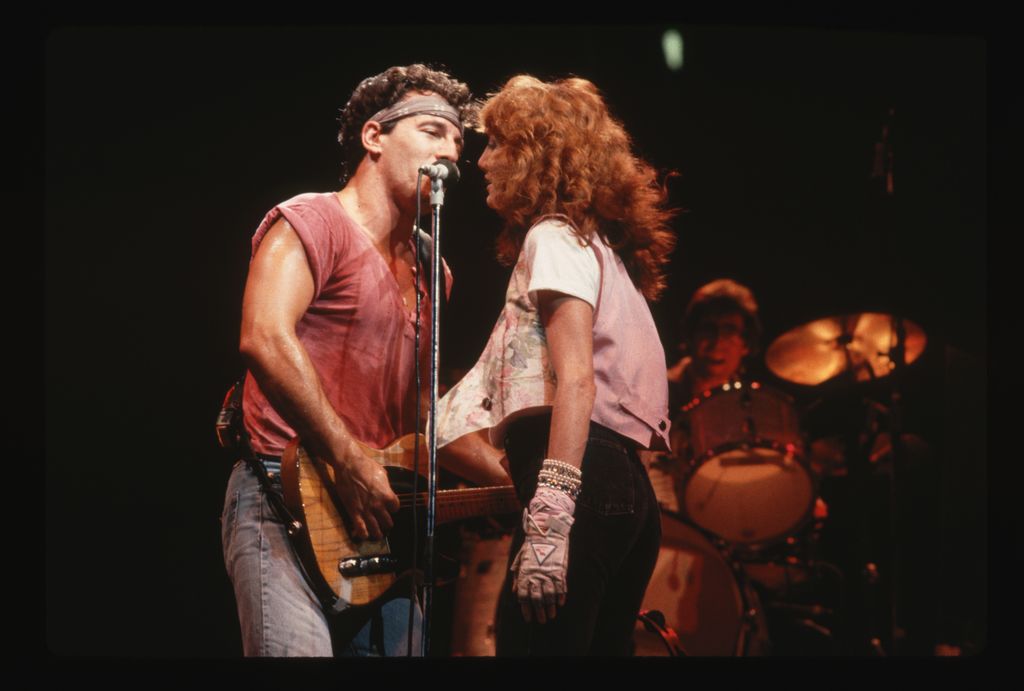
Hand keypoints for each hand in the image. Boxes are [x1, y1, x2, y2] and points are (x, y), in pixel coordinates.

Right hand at [331, 448, 399, 540]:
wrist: (349, 464)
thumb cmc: (366, 466)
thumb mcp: (382, 474)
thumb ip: (386, 486)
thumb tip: (387, 490)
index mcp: (387, 495)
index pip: (396, 508)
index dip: (393, 508)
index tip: (389, 508)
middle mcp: (378, 504)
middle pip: (387, 522)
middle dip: (386, 523)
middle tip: (383, 522)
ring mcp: (366, 509)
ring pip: (375, 529)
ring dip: (377, 533)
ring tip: (377, 535)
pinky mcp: (353, 511)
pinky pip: (360, 528)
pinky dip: (363, 534)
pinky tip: (364, 536)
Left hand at [510, 486, 574, 623]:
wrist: (546, 530)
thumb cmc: (532, 545)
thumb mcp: (521, 559)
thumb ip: (518, 575)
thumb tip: (516, 591)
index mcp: (525, 574)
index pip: (524, 597)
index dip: (526, 609)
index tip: (528, 618)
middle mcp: (536, 576)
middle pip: (537, 599)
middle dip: (539, 612)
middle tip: (542, 621)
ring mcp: (548, 573)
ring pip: (550, 596)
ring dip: (551, 607)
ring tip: (552, 615)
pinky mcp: (560, 569)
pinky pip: (561, 587)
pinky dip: (561, 596)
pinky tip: (561, 603)